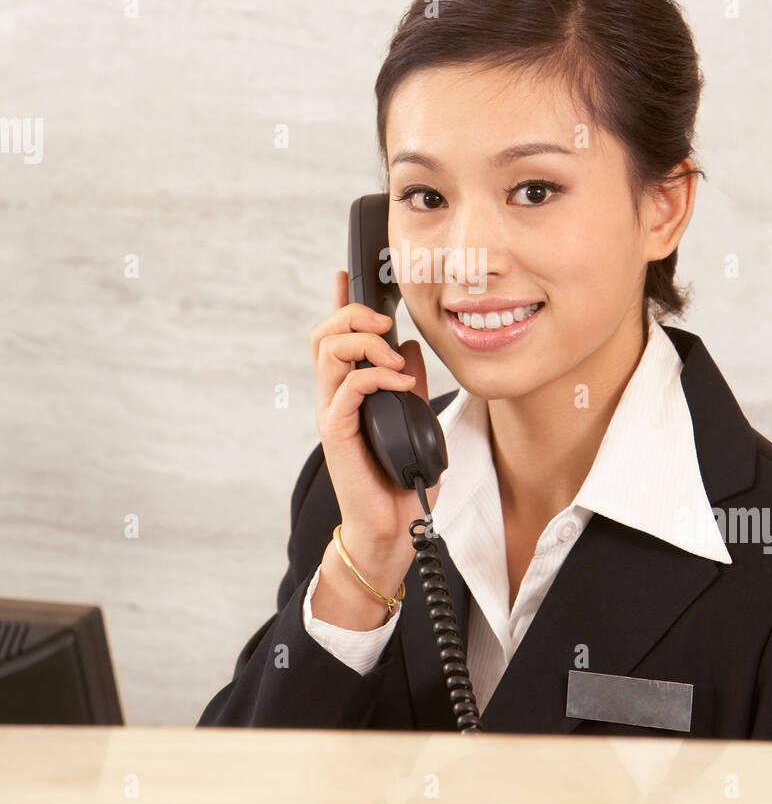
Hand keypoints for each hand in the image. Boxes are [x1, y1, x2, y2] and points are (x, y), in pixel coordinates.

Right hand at [308, 270, 441, 579]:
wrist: (394, 527)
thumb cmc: (402, 479)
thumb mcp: (416, 417)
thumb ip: (409, 382)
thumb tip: (408, 346)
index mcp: (349, 392)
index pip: (335, 337)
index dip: (338, 304)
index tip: (346, 276)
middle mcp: (334, 398)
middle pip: (322, 334)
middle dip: (350, 313)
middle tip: (384, 318)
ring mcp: (333, 414)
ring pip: (328, 352)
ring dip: (363, 340)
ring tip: (393, 355)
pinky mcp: (337, 433)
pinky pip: (348, 388)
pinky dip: (376, 376)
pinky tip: (401, 382)